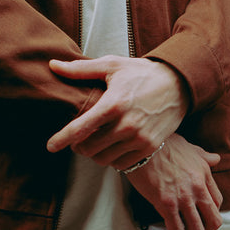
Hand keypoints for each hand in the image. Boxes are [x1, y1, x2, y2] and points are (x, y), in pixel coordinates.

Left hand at [46, 55, 188, 170]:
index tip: (51, 146)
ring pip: (104, 159)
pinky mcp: (150, 147)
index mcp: (113, 104)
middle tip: (79, 138)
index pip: (80, 128)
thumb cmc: (141, 73)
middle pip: (89, 148)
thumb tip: (53, 65)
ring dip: (96, 153)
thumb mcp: (111, 65)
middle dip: (79, 145)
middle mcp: (126, 125)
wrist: (178, 84)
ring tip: (97, 141)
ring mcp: (139, 139)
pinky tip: (113, 145)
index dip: (62, 139)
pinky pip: (122, 164)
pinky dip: (113, 158)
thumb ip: (80, 69)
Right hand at [127, 134, 223, 229]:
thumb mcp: (188, 146)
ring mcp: (183, 196)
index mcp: (204, 174)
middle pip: (214, 221)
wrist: (142, 144)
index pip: (218, 203)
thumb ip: (204, 156)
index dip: (210, 215)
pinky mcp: (167, 203)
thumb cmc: (162, 143)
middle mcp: (198, 187)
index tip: (200, 219)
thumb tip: (216, 159)